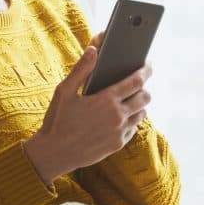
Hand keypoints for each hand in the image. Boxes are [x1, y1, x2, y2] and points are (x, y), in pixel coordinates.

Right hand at [24, 44, 151, 185]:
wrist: (54, 153)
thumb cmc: (57, 120)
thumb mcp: (64, 91)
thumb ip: (81, 69)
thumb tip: (93, 50)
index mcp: (106, 100)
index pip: (136, 81)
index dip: (146, 70)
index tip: (149, 65)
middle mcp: (117, 116)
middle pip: (145, 98)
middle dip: (145, 88)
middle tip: (140, 84)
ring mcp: (119, 132)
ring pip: (141, 114)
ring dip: (139, 105)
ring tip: (130, 100)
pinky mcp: (118, 144)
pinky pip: (133, 129)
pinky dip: (131, 121)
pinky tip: (121, 117)